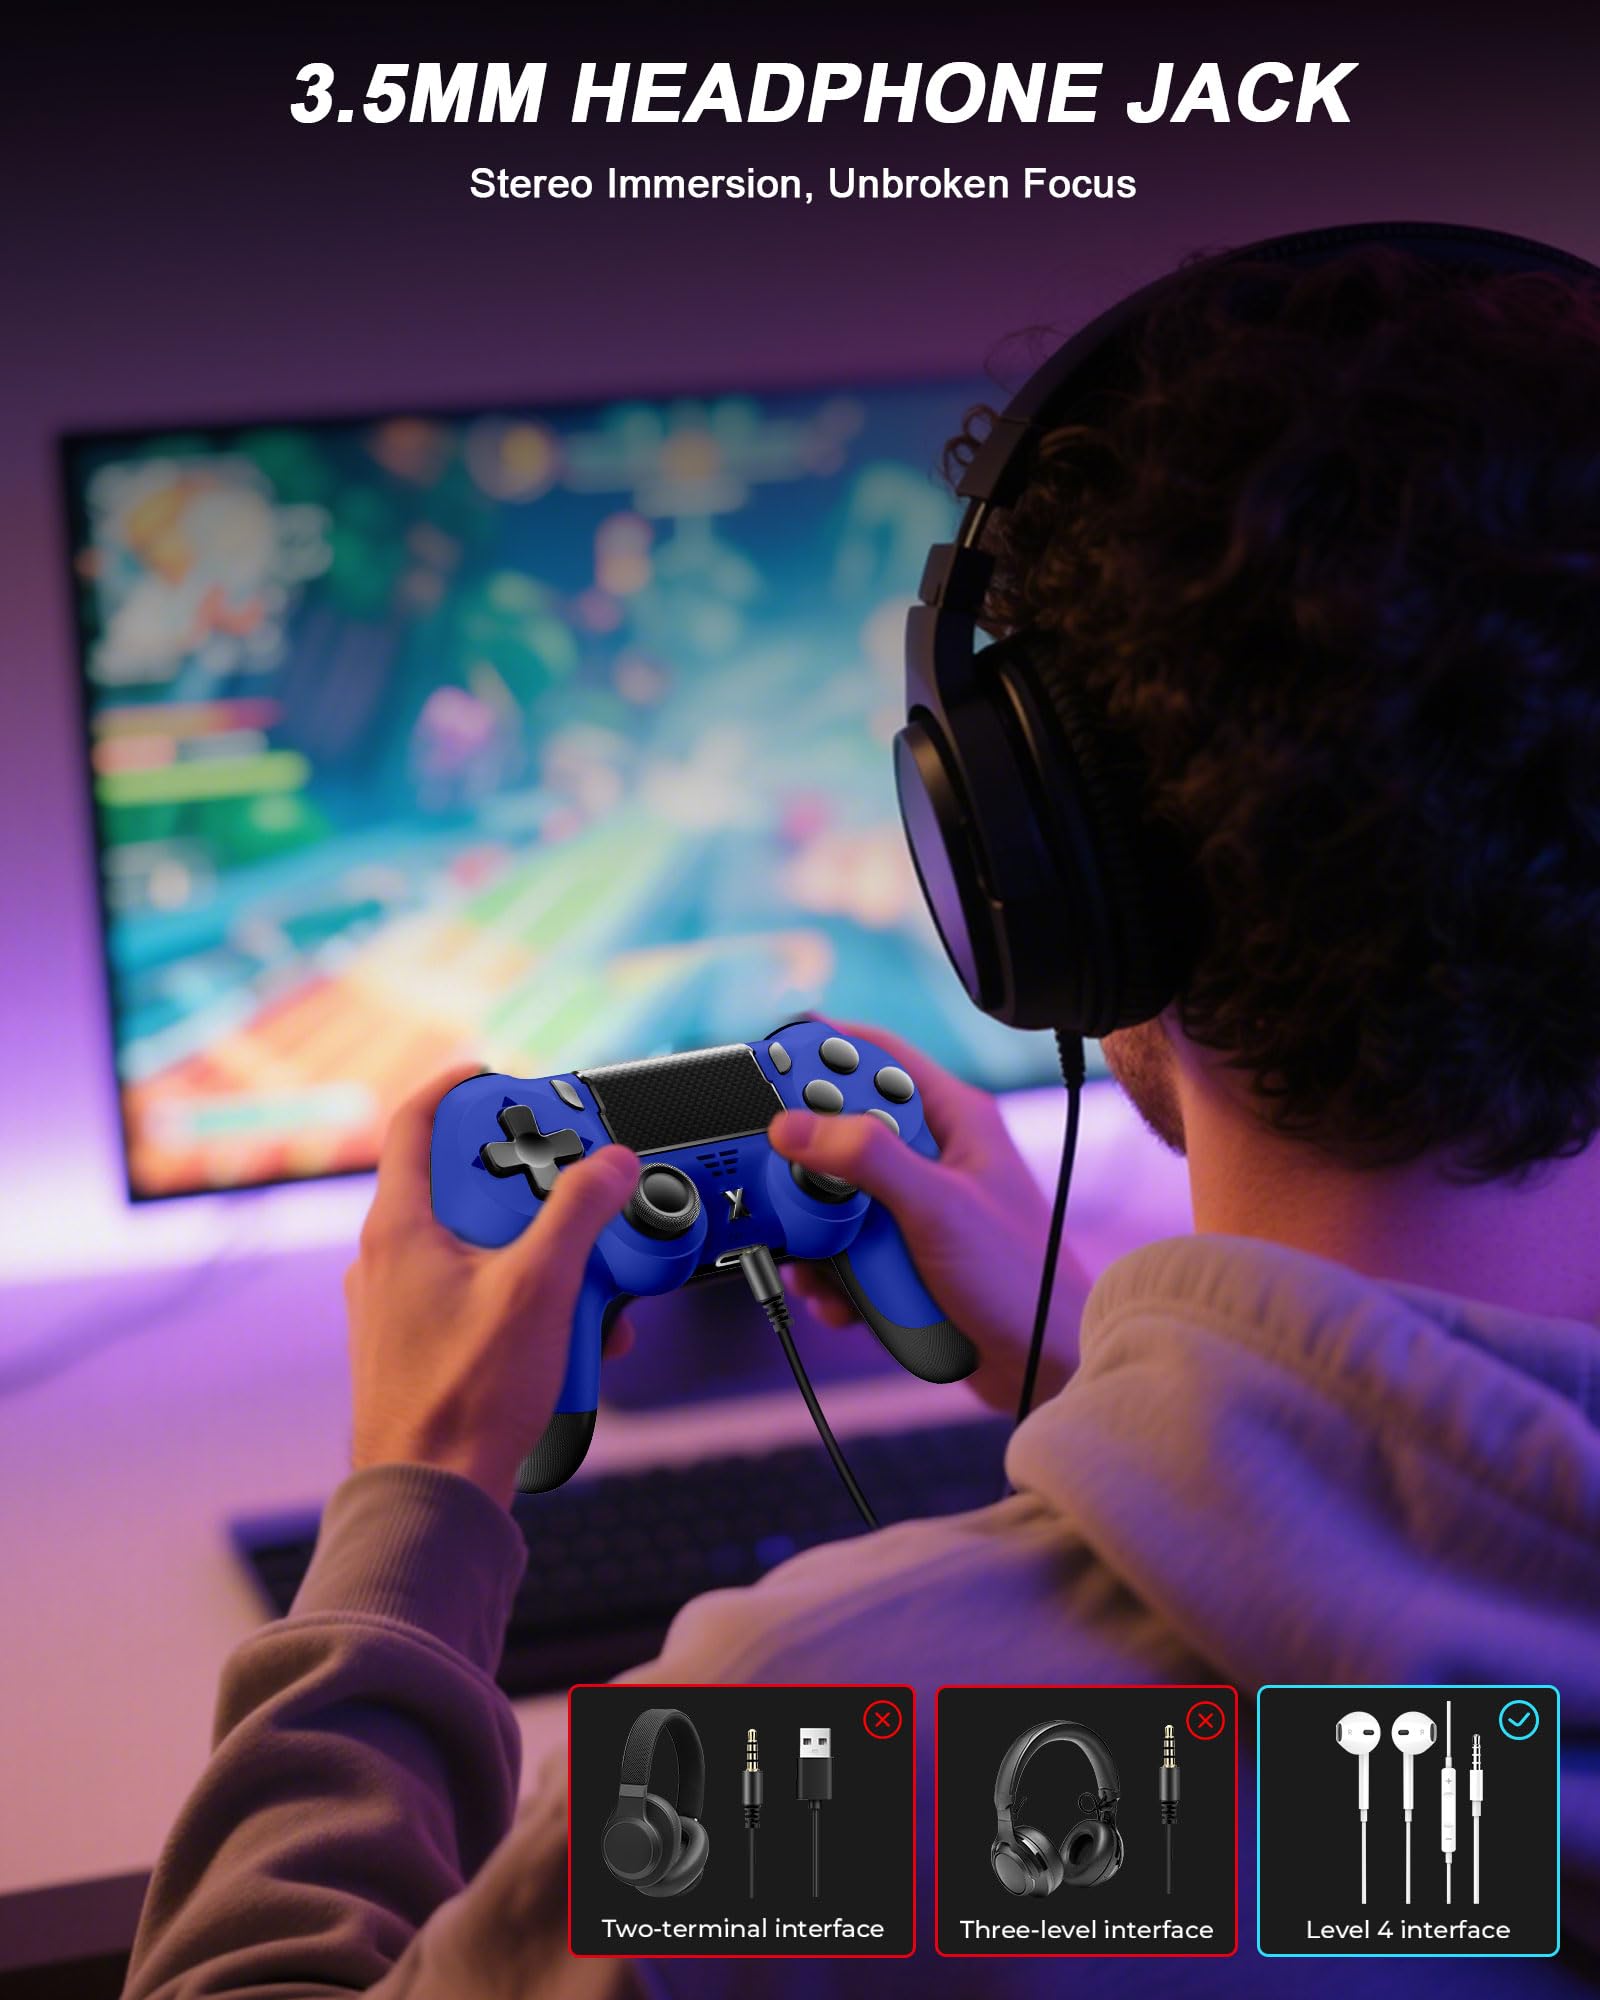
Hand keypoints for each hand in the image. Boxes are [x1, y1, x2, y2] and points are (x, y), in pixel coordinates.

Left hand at [344, 1064, 638, 1505]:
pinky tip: (574, 1336)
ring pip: (482, 1245)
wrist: (431, 1495)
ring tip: (588, 1288)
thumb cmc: (462, 1398)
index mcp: (400, 1226)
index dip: (458, 1086)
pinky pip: (481, 1294)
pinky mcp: (422, 1342)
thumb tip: (610, 1162)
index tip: (501, 1076)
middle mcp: (389, 1257)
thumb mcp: (539, 1289)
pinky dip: (529, 1300)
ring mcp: (401, 1302)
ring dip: (544, 1256)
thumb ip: (579, 1214)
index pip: (416, 1122)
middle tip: (579, 1194)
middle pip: (467, 1185)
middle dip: (535, 1191)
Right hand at [769, 1022, 1087, 1414]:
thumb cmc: (1020, 1279)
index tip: (769, 1070)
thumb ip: (867, 1159)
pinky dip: (832, 1275)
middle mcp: (933, 1155)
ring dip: (815, 1233)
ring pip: (837, 1198)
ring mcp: (916, 1208)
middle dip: (807, 1167)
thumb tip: (794, 1125)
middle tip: (783, 1186)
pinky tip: (836, 1299)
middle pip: (843, 1132)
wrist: (1043, 1366)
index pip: (877, 1057)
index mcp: (953, 1119)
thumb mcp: (935, 1208)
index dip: (822, 1055)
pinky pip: (846, 1250)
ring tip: (811, 1262)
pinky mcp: (903, 1256)